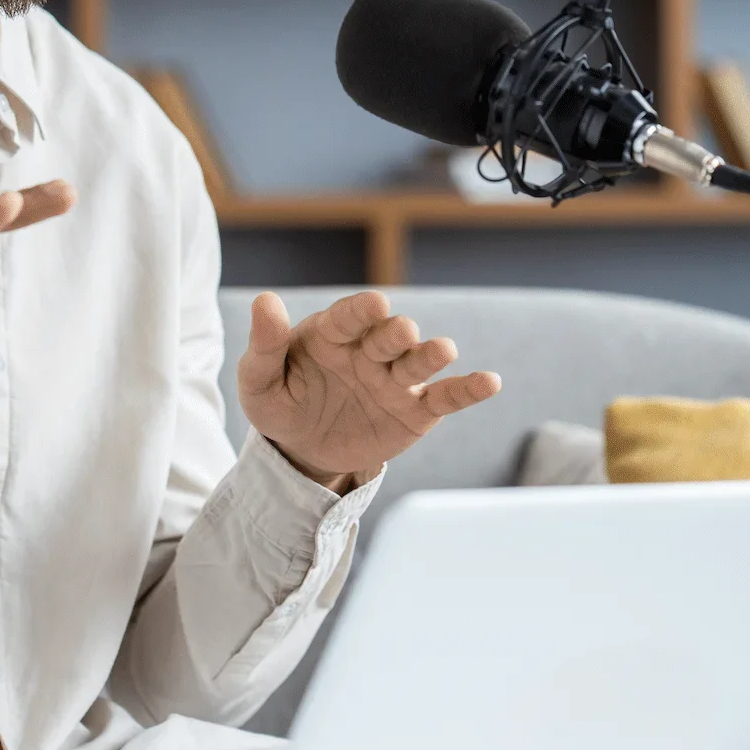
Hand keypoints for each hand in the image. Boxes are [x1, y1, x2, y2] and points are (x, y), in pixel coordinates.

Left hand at [235, 290, 501, 491]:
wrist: (303, 449)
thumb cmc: (280, 403)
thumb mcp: (259, 382)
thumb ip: (264, 345)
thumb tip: (265, 301)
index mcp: (332, 334)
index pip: (348, 318)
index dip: (361, 311)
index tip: (374, 304)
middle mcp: (370, 351)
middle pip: (388, 338)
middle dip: (395, 334)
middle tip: (402, 331)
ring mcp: (396, 380)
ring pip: (418, 364)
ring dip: (431, 355)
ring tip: (444, 349)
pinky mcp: (415, 411)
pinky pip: (445, 398)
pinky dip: (469, 390)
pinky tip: (490, 382)